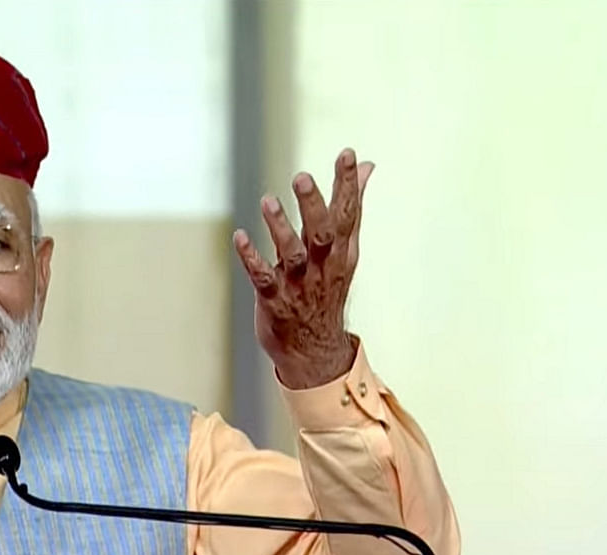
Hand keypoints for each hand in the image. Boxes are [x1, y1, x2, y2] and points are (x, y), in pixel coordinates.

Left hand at [233, 148, 374, 388]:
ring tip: (267, 200)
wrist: (315, 348)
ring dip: (279, 227)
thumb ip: (351, 206)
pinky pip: (262, 277)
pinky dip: (250, 257)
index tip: (347, 154)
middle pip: (322, 233)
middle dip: (313, 205)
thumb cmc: (327, 287)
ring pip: (291, 253)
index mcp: (341, 252)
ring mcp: (298, 283)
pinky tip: (239, 237)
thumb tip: (367, 166)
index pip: (348, 214)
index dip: (348, 184)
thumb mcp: (345, 249)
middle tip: (302, 177)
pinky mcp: (274, 299)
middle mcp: (322, 266)